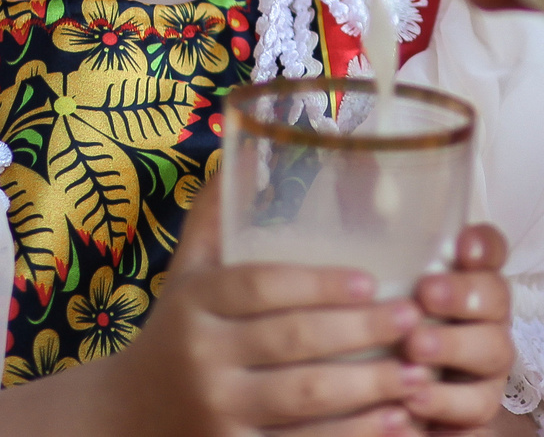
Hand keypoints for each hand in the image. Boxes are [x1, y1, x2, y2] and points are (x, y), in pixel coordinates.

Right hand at [74, 199, 506, 435]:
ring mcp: (218, 410)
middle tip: (416, 317)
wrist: (123, 417)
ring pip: (302, 400)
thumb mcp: (186, 272)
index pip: (260, 286)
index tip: (372, 280)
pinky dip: (353, 436)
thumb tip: (246, 136)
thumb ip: (218, 212)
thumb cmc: (175, 330)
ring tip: (420, 374)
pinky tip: (397, 422)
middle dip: (361, 331)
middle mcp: (203, 357)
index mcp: (195, 303)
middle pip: (291, 341)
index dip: (318, 283)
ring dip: (368, 388)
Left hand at [398, 224, 519, 433]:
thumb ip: (388, 263)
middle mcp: (487, 323)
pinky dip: (446, 408)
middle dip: (464, 295)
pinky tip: (412, 404)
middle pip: (497, 300)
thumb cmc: (385, 339)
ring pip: (494, 352)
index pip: (491, 252)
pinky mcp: (476, 416)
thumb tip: (358, 210)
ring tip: (414, 355)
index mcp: (470, 285)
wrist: (398, 407)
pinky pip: (476, 415)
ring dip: (455, 350)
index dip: (484, 245)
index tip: (462, 243)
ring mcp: (486, 372)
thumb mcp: (384, 298)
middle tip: (426, 294)